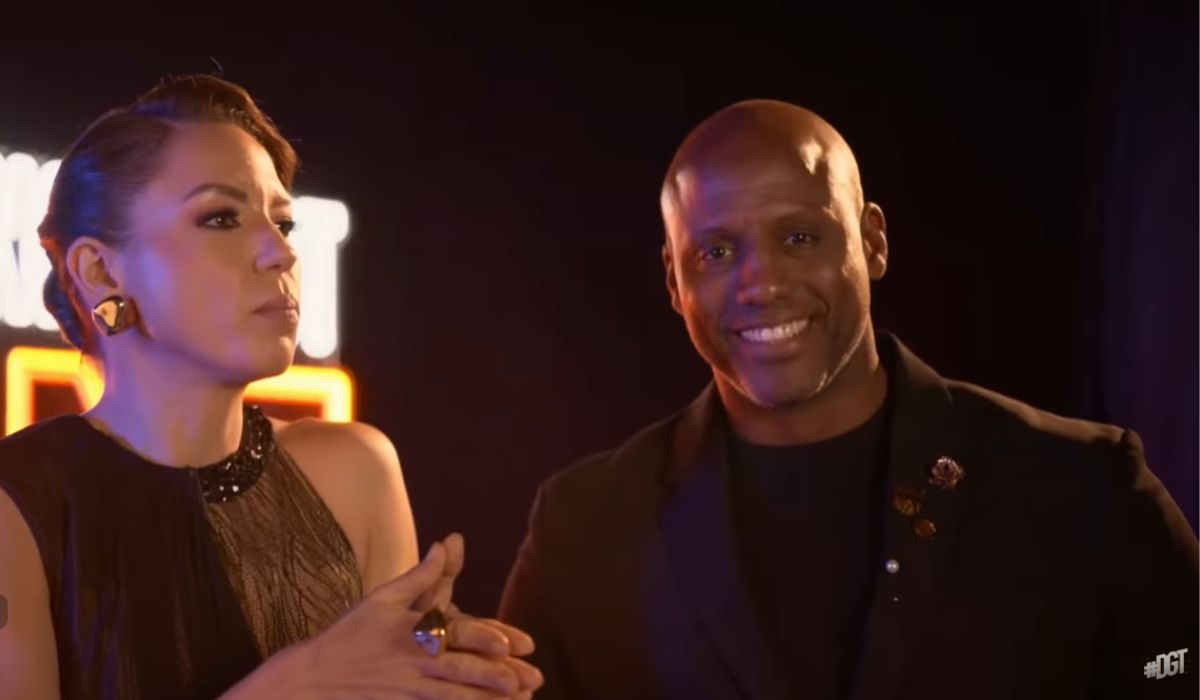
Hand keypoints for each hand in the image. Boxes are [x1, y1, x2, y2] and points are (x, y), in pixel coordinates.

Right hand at [276, 539, 540, 698]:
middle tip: (526, 683)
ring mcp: (408, 691)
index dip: (481, 638)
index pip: (452, 634)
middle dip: (493, 678)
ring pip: (454, 699)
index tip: (508, 645)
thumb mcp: (383, 598)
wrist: (311, 678)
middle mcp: (413, 663)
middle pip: (459, 671)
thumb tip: (447, 542)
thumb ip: (421, 575)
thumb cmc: (351, 633)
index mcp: (411, 631)